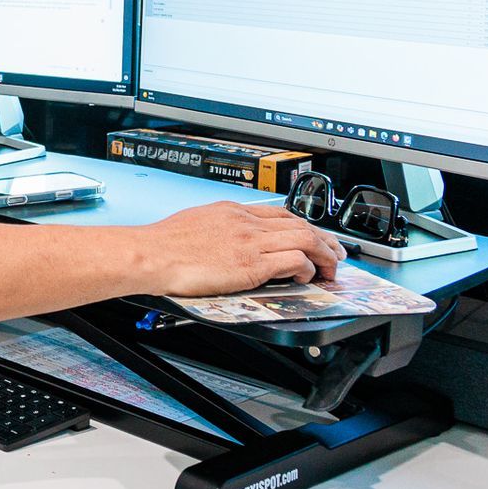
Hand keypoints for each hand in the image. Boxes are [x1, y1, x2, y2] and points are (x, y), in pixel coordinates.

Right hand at [141, 201, 344, 296]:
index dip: (305, 225)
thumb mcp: (197, 222)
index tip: (315, 236)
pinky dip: (306, 269)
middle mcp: (245, 222)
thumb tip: (228, 240)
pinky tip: (304, 277)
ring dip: (324, 255)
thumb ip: (220, 229)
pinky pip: (293, 261)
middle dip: (325, 239)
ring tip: (329, 269)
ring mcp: (250, 242)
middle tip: (336, 253)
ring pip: (305, 239)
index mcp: (232, 211)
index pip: (280, 213)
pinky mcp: (250, 265)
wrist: (151, 254)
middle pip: (300, 223)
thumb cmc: (164, 244)